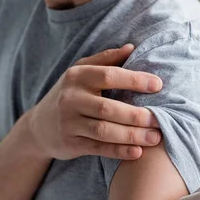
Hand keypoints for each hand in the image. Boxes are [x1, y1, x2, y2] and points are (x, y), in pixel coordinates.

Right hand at [27, 45, 162, 160]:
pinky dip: (119, 151)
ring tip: (155, 138)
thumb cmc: (71, 95)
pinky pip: (98, 148)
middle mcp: (71, 99)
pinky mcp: (71, 144)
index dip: (135, 80)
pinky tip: (138, 152)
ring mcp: (69, 123)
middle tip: (159, 120)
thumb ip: (106, 60)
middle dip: (136, 115)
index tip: (159, 85)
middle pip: (108, 108)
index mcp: (77, 76)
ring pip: (103, 130)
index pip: (109, 76)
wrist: (40, 126)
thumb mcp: (81, 72)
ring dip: (131, 135)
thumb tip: (132, 48)